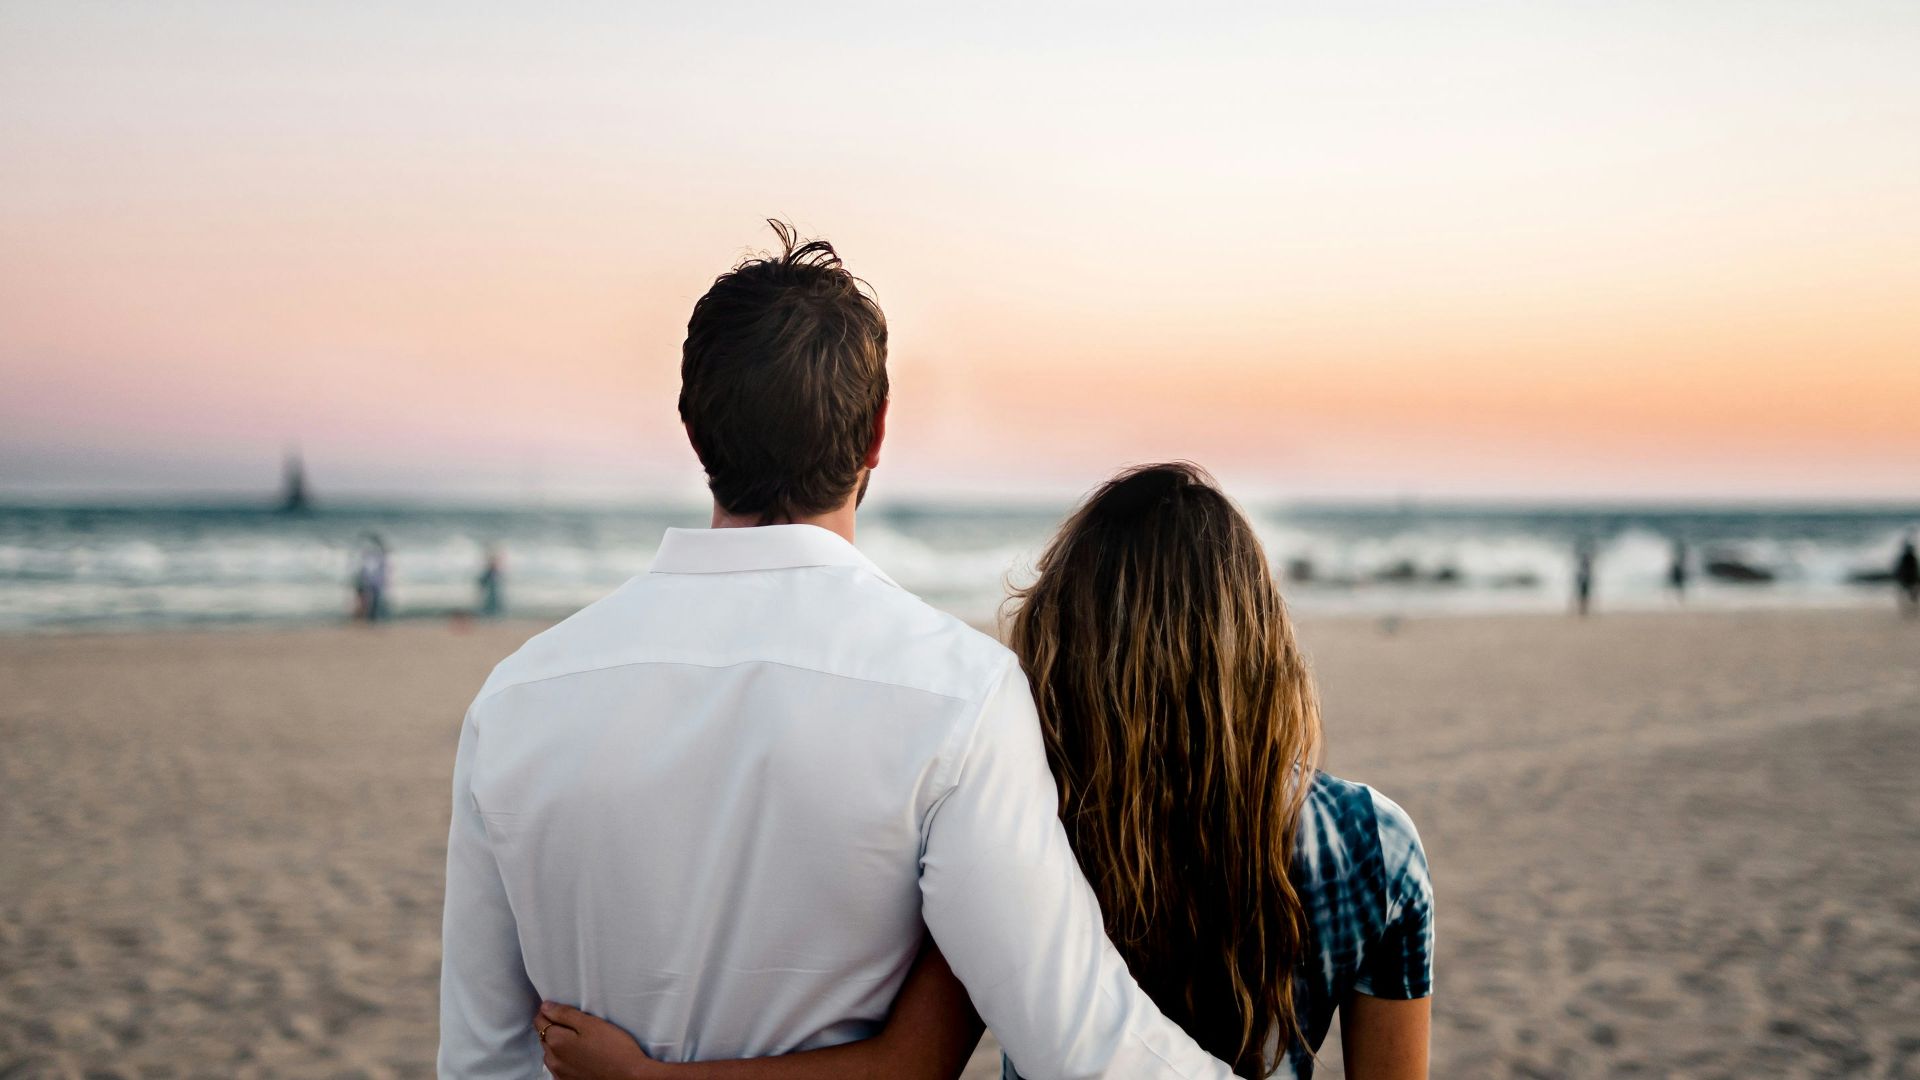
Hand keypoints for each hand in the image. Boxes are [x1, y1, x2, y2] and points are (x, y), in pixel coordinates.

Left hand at [538, 1000, 658, 1079]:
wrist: (629, 1076)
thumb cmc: (614, 1048)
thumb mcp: (591, 1023)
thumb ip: (565, 1014)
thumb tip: (546, 1007)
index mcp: (556, 1040)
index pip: (540, 1020)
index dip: (548, 1011)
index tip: (560, 1009)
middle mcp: (553, 1059)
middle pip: (544, 1037)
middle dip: (553, 1027)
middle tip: (574, 1023)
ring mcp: (560, 1073)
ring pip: (550, 1053)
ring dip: (558, 1045)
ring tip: (578, 1040)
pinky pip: (558, 1067)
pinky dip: (564, 1060)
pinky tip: (579, 1056)